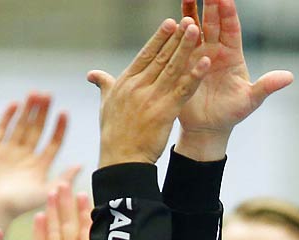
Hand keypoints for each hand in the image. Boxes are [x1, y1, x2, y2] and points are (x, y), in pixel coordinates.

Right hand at [0, 93, 80, 228]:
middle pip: (37, 129)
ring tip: (34, 94)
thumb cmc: (20, 205)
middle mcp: (25, 156)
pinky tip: (15, 104)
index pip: (52, 142)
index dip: (58, 128)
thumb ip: (63, 178)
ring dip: (27, 110)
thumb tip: (81, 165)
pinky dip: (7, 117)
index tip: (64, 113)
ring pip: (20, 125)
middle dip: (43, 113)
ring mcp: (8, 151)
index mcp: (39, 166)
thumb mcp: (46, 192)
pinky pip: (1, 129)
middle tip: (49, 95)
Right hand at [29, 183, 94, 239]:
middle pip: (71, 226)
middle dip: (68, 205)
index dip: (88, 213)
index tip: (88, 193)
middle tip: (66, 183)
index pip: (91, 231)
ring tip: (53, 191)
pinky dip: (40, 233)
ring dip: (54, 212)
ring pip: (55, 232)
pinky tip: (40, 216)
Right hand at [86, 18, 213, 167]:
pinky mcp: (164, 112)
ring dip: (186, 48)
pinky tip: (205, 63)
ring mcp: (151, 98)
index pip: (145, 54)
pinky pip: (183, 90)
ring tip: (196, 31)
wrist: (121, 160)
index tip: (170, 23)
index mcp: (125, 82)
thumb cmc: (114, 135)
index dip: (159, 38)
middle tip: (188, 20)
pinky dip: (195, 75)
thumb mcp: (106, 106)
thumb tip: (92, 74)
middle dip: (175, 37)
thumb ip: (104, 86)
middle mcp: (138, 86)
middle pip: (160, 56)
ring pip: (172, 68)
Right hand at [174, 0, 293, 159]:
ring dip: (191, 11)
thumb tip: (289, 77)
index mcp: (233, 54)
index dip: (228, 12)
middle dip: (210, 3)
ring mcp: (198, 54)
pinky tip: (174, 19)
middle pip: (213, 21)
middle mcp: (215, 50)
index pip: (232, 28)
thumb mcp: (251, 100)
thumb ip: (267, 86)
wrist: (208, 128)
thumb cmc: (232, 114)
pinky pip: (179, 43)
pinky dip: (176, 31)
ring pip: (195, 28)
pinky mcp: (182, 62)